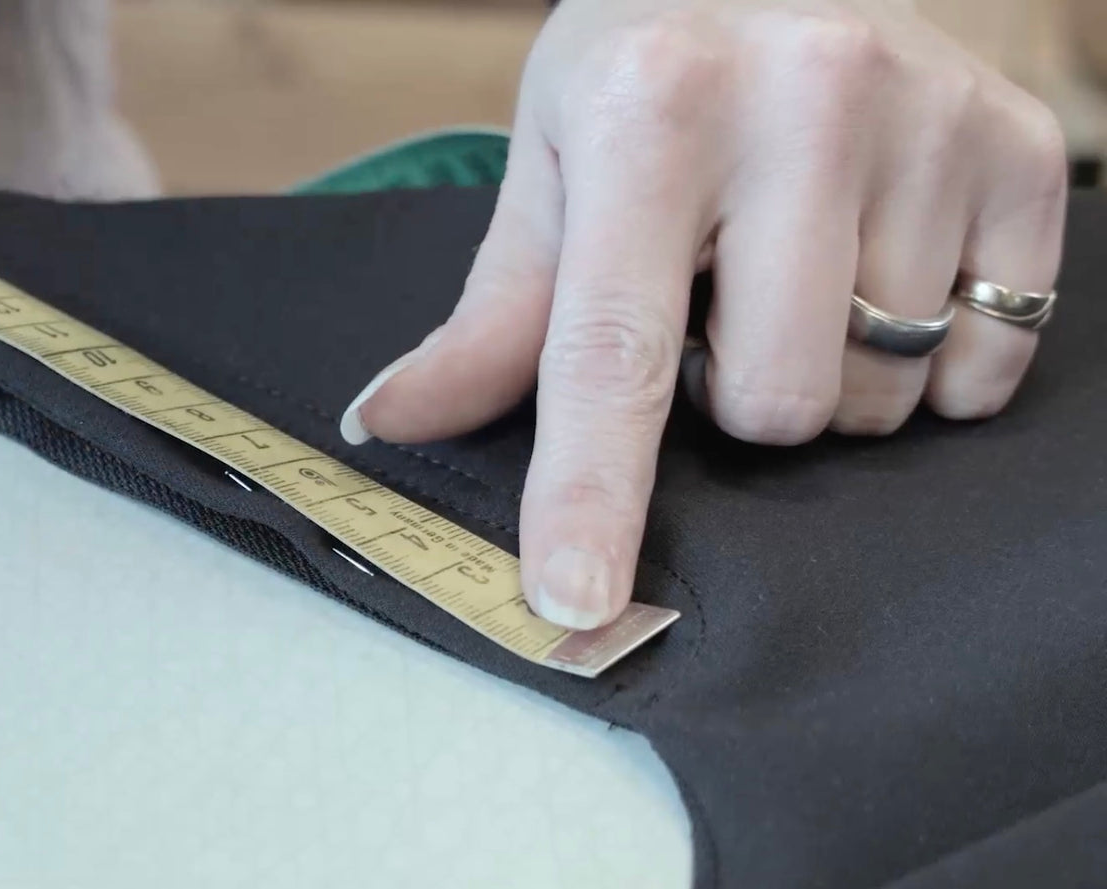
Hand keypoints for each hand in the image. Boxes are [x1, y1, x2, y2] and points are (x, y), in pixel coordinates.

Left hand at [339, 0, 1067, 629]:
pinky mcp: (1021, 146)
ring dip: (826, 369)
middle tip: (720, 299)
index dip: (591, 494)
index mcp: (650, 113)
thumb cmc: (652, 58)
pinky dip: (931, 354)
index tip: (577, 603)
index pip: (612, 351)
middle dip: (733, 392)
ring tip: (797, 267)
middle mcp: (802, 102)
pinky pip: (986, 358)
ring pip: (879, 391)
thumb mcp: (553, 154)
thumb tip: (394, 420)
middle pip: (775, 401)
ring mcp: (927, 120)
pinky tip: (885, 266)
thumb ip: (495, 308)